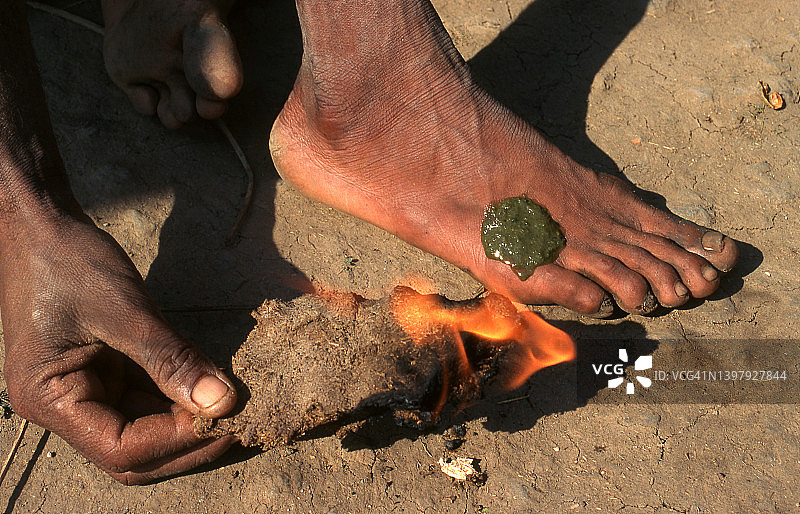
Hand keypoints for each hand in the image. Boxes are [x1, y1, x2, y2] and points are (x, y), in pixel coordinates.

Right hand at [0, 214, 237, 483]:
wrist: (41, 223)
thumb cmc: (70, 260)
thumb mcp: (125, 310)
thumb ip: (172, 359)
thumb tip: (223, 403)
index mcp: (50, 398)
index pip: (122, 447)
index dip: (178, 440)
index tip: (227, 420)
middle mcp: (61, 405)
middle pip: (132, 451)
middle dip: (186, 442)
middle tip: (240, 424)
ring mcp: (80, 391)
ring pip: (142, 430)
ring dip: (186, 424)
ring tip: (234, 410)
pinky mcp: (100, 373)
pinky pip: (143, 400)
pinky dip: (177, 400)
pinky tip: (212, 391)